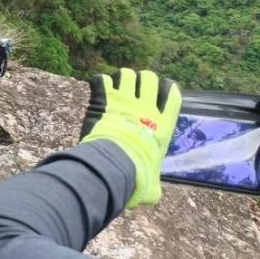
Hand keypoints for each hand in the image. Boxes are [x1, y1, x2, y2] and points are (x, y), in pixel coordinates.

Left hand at [79, 69, 180, 207]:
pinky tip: (98, 91)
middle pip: (149, 78)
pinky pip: (101, 79)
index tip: (159, 93)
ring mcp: (125, 100)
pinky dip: (99, 83)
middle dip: (142, 80)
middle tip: (133, 91)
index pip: (172, 93)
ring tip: (115, 89)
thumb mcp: (151, 185)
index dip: (166, 88)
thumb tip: (152, 196)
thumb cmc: (136, 176)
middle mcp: (146, 107)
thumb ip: (154, 187)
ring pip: (126, 74)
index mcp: (163, 124)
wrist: (113, 164)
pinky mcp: (104, 98)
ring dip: (120, 79)